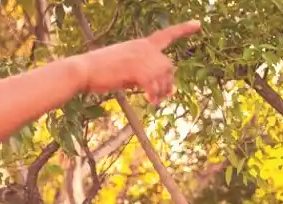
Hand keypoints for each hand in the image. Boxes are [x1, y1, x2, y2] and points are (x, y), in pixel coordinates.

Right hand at [76, 20, 200, 103]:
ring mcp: (140, 57)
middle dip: (168, 82)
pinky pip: (153, 84)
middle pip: (168, 65)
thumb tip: (171, 90)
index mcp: (141, 44)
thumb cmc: (104, 72)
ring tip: (154, 100)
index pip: (166, 35)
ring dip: (162, 91)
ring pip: (163, 76)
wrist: (84, 70)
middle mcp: (143, 47)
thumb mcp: (128, 71)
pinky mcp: (135, 69)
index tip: (198, 24)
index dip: (183, 30)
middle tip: (162, 96)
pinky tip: (149, 100)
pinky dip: (154, 95)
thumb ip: (148, 76)